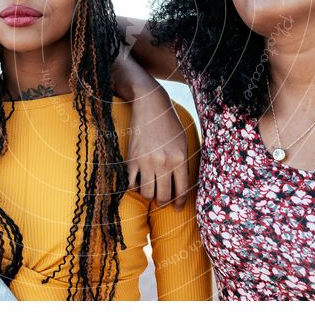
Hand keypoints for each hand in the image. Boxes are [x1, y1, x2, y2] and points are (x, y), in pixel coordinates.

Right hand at [126, 85, 189, 209]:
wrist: (150, 105)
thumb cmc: (169, 123)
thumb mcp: (183, 143)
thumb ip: (183, 164)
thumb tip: (180, 186)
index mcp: (179, 158)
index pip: (181, 190)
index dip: (180, 203)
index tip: (177, 208)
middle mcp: (163, 162)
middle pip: (163, 195)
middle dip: (163, 203)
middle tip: (162, 202)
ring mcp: (146, 161)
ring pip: (147, 193)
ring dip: (149, 195)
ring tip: (150, 191)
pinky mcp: (131, 158)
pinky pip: (131, 183)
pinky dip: (134, 187)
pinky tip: (138, 183)